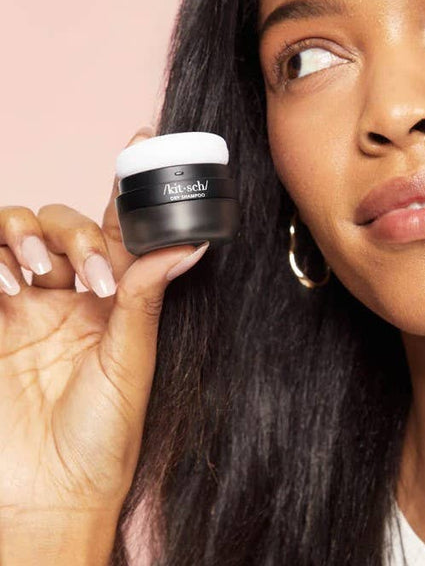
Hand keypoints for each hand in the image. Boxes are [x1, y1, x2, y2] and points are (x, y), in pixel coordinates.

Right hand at [0, 127, 209, 526]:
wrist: (51, 497)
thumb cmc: (102, 437)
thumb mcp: (130, 362)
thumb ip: (146, 298)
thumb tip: (192, 243)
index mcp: (117, 298)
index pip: (120, 228)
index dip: (128, 185)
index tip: (140, 140)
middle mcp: (73, 294)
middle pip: (65, 223)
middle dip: (69, 231)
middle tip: (76, 273)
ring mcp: (26, 307)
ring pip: (17, 234)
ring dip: (24, 235)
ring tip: (35, 275)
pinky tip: (1, 283)